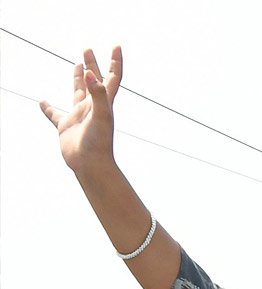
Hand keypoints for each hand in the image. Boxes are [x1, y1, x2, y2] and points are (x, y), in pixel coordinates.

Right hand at [40, 47, 121, 172]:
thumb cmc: (99, 143)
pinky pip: (55, 114)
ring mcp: (79, 116)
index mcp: (104, 102)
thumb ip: (97, 93)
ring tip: (77, 65)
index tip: (116, 46)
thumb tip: (88, 74)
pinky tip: (42, 101)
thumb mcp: (101, 115)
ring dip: (77, 79)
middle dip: (93, 64)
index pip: (112, 78)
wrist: (91, 165)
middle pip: (94, 81)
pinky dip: (48, 108)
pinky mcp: (66, 127)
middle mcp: (93, 107)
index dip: (115, 62)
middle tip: (87, 50)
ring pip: (78, 93)